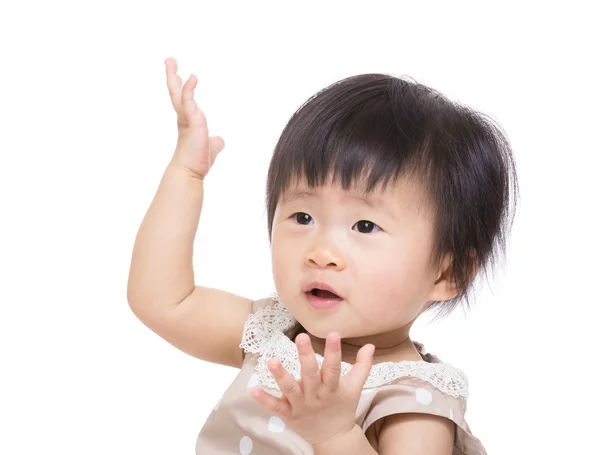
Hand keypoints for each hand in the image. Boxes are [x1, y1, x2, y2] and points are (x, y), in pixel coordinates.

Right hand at [164, 57, 224, 178]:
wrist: (191, 170)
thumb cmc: (198, 160)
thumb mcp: (211, 146)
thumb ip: (215, 141)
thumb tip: (220, 140)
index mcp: (187, 120)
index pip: (182, 99)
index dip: (181, 87)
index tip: (178, 75)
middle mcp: (184, 117)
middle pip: (176, 92)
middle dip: (172, 75)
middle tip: (169, 60)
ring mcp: (187, 117)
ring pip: (179, 93)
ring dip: (174, 76)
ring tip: (170, 60)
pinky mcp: (192, 120)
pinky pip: (189, 101)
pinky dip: (189, 89)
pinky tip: (192, 77)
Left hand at [251, 332, 374, 445]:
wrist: (333, 438)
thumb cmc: (342, 407)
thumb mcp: (355, 388)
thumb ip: (362, 366)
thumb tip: (370, 345)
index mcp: (332, 388)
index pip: (334, 368)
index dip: (334, 351)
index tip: (333, 334)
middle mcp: (316, 396)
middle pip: (310, 375)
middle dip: (306, 356)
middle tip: (301, 337)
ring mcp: (302, 406)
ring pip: (291, 390)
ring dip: (281, 377)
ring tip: (272, 361)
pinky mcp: (289, 415)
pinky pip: (276, 407)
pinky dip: (265, 400)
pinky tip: (253, 390)